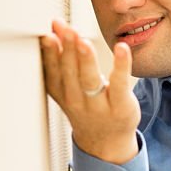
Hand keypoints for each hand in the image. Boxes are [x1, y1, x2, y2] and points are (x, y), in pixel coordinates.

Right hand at [39, 18, 140, 164]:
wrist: (106, 141)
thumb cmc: (86, 107)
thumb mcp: (67, 87)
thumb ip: (61, 59)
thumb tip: (56, 29)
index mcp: (61, 92)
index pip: (53, 71)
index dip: (50, 53)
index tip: (48, 34)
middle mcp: (77, 99)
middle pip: (70, 72)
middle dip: (67, 50)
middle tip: (66, 30)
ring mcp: (99, 105)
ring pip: (89, 80)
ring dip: (86, 59)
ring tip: (83, 40)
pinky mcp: (121, 106)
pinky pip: (119, 84)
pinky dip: (121, 65)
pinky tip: (122, 48)